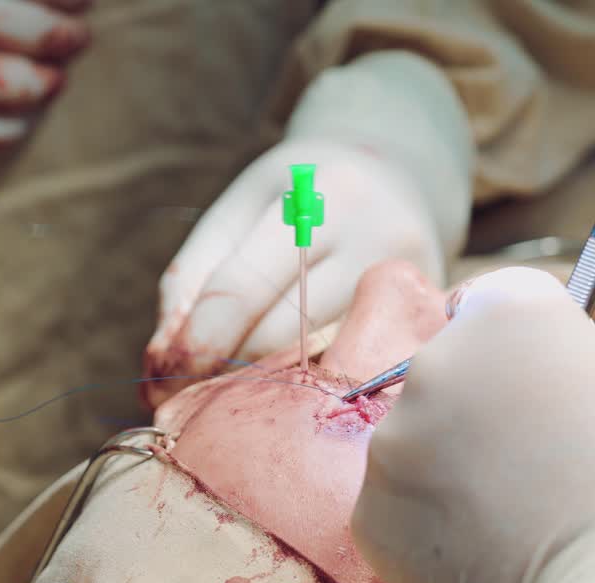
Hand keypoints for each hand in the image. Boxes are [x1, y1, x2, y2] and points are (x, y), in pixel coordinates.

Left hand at [143, 138, 448, 406]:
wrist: (396, 175)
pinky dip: (313, 386)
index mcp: (318, 197)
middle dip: (227, 370)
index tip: (162, 377)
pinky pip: (357, 369)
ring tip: (228, 395)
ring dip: (266, 387)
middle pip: (285, 334)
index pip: (245, 286)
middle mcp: (376, 236)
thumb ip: (193, 280)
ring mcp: (416, 283)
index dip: (199, 340)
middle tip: (186, 396)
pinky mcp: (433, 320)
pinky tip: (288, 390)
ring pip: (323, 362)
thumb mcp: (239, 212)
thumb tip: (162, 361)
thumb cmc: (299, 198)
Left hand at [352, 267, 594, 582]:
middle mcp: (435, 362)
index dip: (526, 343)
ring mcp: (392, 439)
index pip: (500, 301)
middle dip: (484, 403)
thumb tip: (547, 374)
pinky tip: (478, 556)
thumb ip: (575, 362)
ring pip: (419, 438)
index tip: (543, 380)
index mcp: (508, 316)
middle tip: (533, 464)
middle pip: (454, 369)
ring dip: (451, 465)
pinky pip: (399, 504)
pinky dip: (429, 526)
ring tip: (509, 520)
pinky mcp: (368, 511)